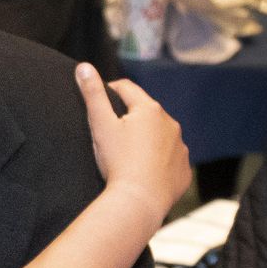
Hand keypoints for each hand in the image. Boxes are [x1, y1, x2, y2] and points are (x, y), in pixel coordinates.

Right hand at [76, 63, 190, 221]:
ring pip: (160, 135)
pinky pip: (169, 159)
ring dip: (146, 139)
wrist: (139, 201)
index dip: (110, 91)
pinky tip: (142, 171)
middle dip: (129, 117)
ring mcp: (180, 147)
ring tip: (127, 154)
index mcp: (149, 109)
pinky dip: (157, 161)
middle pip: (145, 112)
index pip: (126, 89)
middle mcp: (170, 124)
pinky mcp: (183, 169)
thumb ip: (92, 94)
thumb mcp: (100, 124)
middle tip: (110, 132)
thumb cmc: (118, 162)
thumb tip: (83, 66)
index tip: (99, 101)